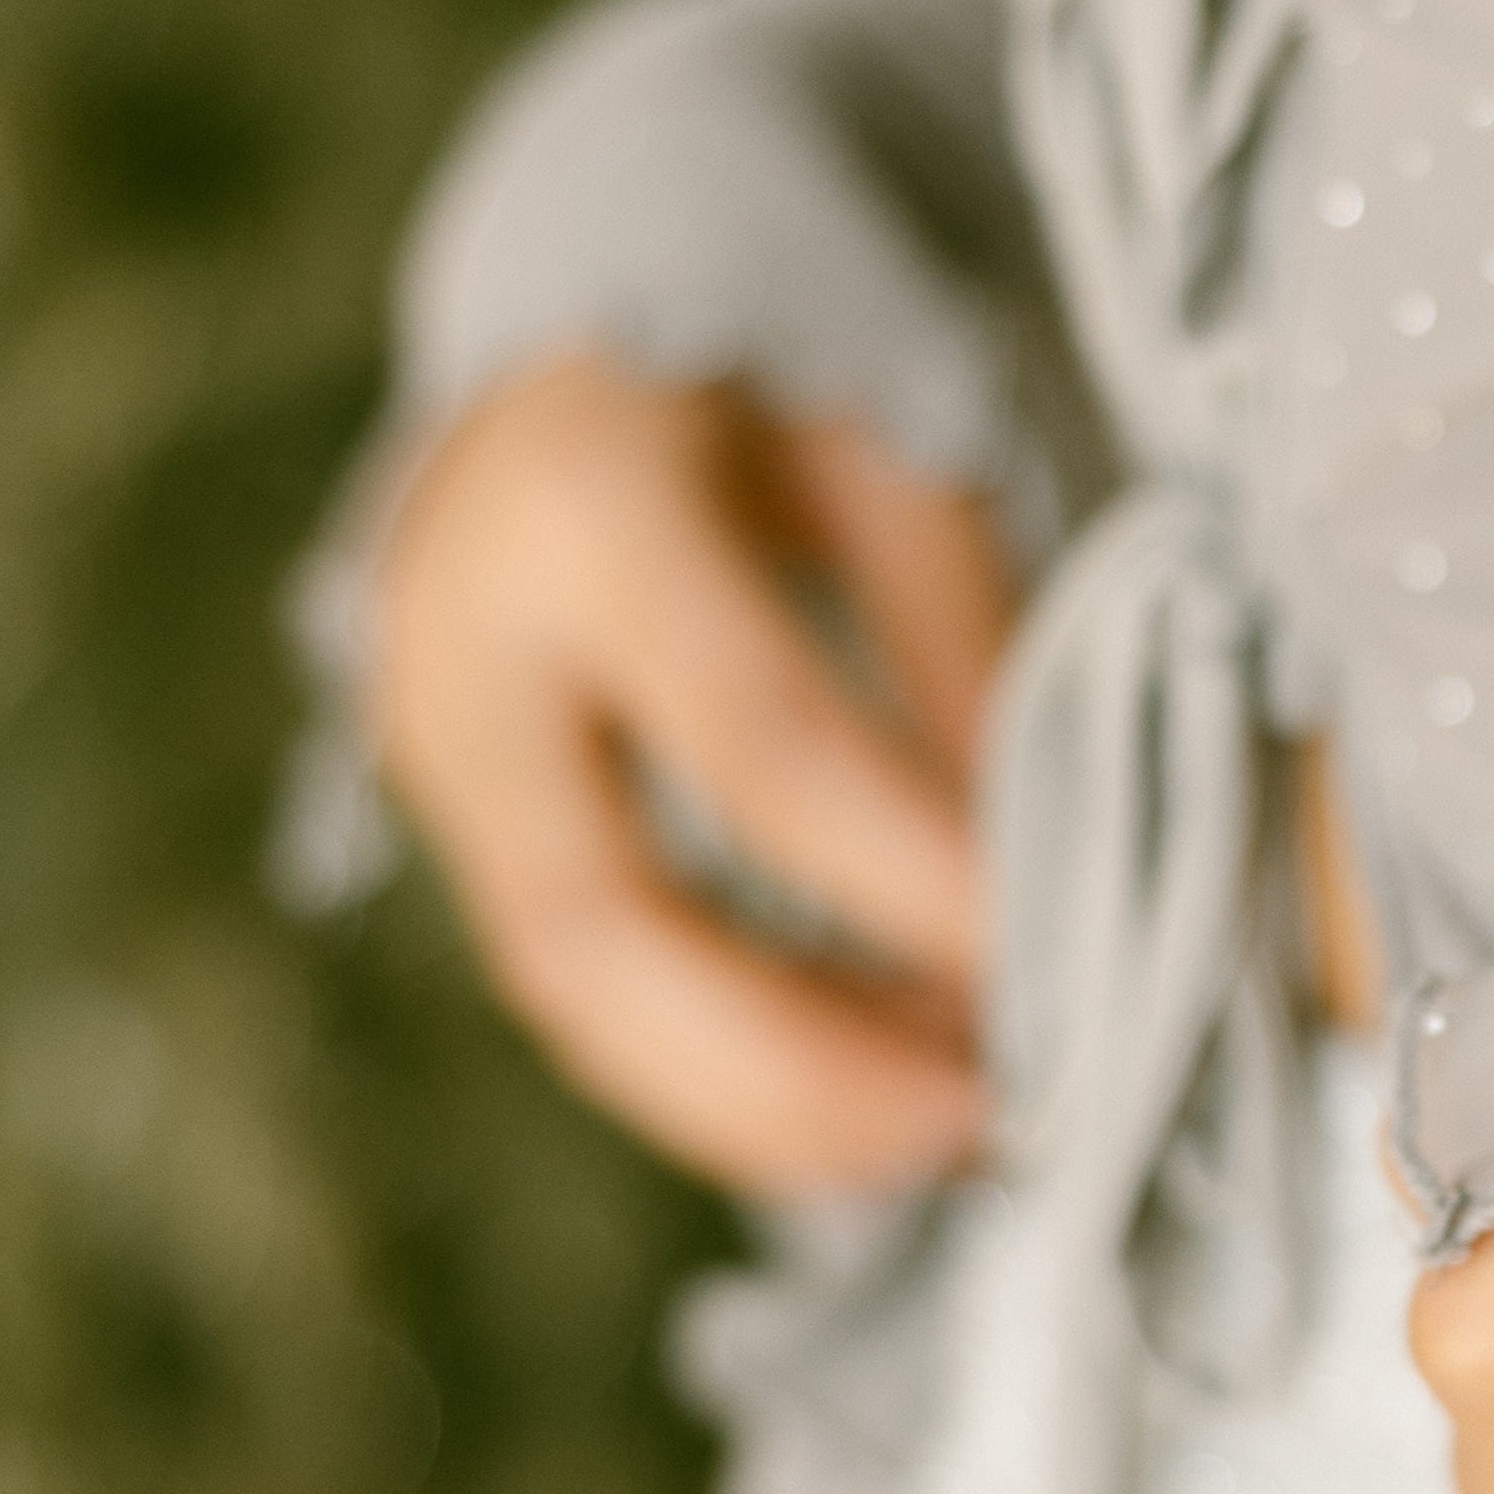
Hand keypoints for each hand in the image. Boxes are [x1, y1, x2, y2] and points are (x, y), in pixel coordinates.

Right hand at [368, 355, 1008, 1195]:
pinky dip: (721, 1079)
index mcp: (589, 511)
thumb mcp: (893, 460)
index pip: (760, 742)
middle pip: (598, 928)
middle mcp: (468, 658)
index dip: (907, 877)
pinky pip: (578, 999)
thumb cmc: (759, 386)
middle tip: (974, 1119)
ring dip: (763, 1101)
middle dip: (797, 1061)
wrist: (568, 359)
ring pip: (569, 1001)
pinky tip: (858, 1106)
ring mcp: (440, 763)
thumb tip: (1052, 878)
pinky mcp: (464, 836)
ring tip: (940, 1134)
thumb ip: (966, 650)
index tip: (1046, 965)